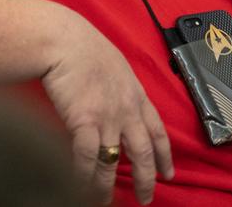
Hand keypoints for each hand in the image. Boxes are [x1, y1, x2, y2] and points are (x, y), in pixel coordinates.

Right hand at [42, 15, 173, 204]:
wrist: (63, 40)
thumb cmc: (83, 47)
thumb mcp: (114, 65)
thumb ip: (120, 88)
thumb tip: (116, 102)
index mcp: (135, 95)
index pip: (158, 131)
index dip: (164, 156)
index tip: (168, 173)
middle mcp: (126, 110)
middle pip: (143, 154)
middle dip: (145, 180)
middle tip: (145, 198)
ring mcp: (107, 117)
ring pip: (114, 162)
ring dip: (108, 186)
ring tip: (104, 202)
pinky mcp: (84, 121)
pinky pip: (88, 157)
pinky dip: (84, 175)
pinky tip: (80, 185)